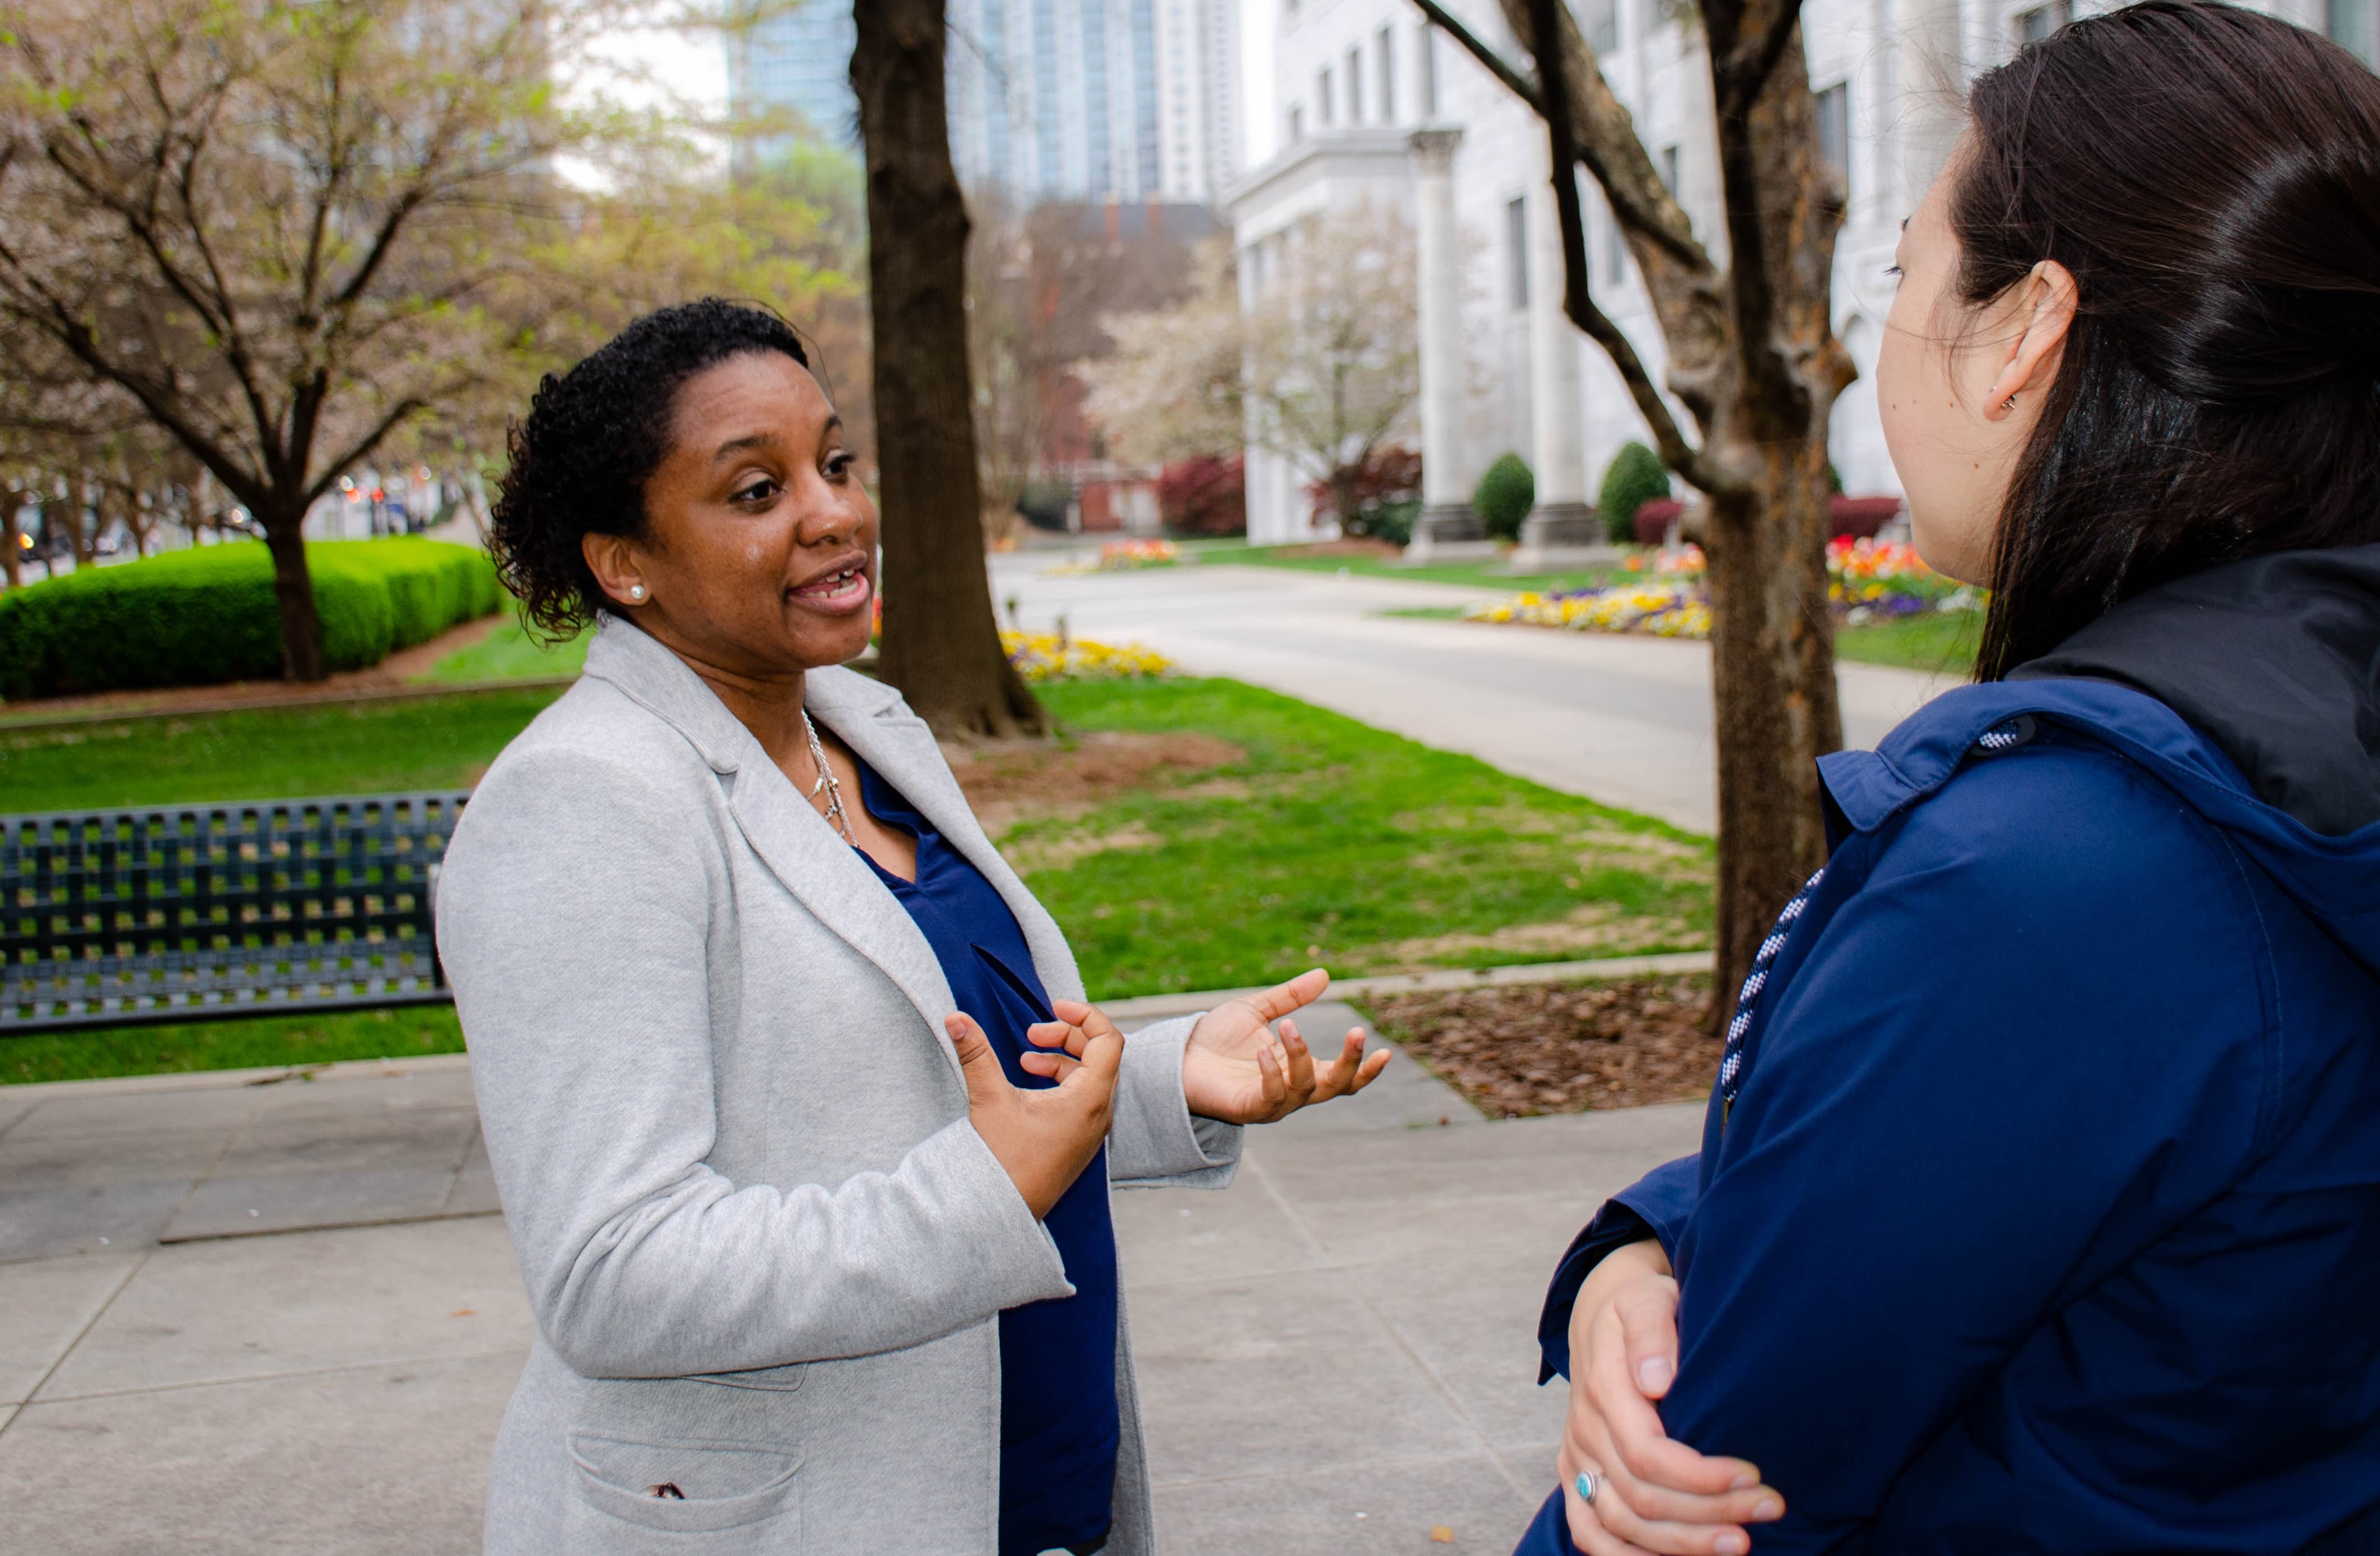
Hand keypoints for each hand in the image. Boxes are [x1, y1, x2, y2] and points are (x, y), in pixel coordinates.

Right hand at [950, 1011, 1118, 1219]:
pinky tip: (1031, 1081)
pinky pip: (1084, 1097)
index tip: (1052, 1007)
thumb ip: (976, 1054)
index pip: (1109, 1040)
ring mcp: (1092, 1130)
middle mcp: (1099, 1114)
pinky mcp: (1079, 1141)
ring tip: (1027, 1059)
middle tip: (1033, 1034)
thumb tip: (954, 1017)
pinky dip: (1063, 1081)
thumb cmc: (1002, 1161)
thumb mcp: (989, 1100)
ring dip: (1063, 1059)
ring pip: (1092, 1077)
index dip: (1084, 1015)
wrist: (1002, 1214)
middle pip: (1102, 1054)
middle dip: (1068, 1035)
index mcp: (1090, 1099)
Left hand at [1181, 968, 1388, 1123]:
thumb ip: (1290, 997)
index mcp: (1298, 1069)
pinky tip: (1262, 1050)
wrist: (1177, 1055)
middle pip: (1334, 1088)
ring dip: (1302, 1056)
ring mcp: (1271, 1102)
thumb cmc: (1215, 1038)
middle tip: (1357, 1033)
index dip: (1365, 1069)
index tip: (1387, 1052)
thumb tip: (1325, 974)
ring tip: (1288, 1027)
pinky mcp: (1248, 1108)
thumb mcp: (1257, 1010)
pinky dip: (1272, 1074)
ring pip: (1305, 1088)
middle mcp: (1291, 1090)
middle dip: (1350, 1064)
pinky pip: (1270, 1097)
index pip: (1341, 1077)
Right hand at [1558, 1241, 1783, 1554]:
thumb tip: (1658, 1382)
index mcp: (1602, 1387)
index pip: (1648, 1454)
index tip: (1755, 1475)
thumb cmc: (1642, 1308)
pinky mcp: (1576, 1477)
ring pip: (1620, 1523)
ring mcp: (1577, 1458)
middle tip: (1770, 1508)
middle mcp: (1585, 1430)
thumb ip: (1652, 1333)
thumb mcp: (1648, 1299)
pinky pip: (1589, 1533)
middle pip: (1642, 1496)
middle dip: (1711, 1511)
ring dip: (1683, 1543)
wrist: (1604, 1320)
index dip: (1702, 1477)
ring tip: (1740, 1542)